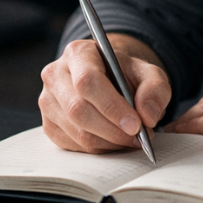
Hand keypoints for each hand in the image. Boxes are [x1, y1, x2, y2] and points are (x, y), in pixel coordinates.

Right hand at [39, 34, 171, 153]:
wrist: (109, 81)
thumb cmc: (126, 75)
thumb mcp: (149, 74)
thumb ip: (155, 90)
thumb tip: (147, 116)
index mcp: (78, 53)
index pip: (88, 81)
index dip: (112, 106)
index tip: (136, 125)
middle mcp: (55, 75)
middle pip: (78, 110)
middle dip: (113, 130)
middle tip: (138, 138)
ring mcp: (48, 102)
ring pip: (77, 132)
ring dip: (109, 142)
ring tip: (131, 139)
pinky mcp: (49, 125)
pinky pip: (74, 145)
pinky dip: (99, 149)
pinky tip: (114, 142)